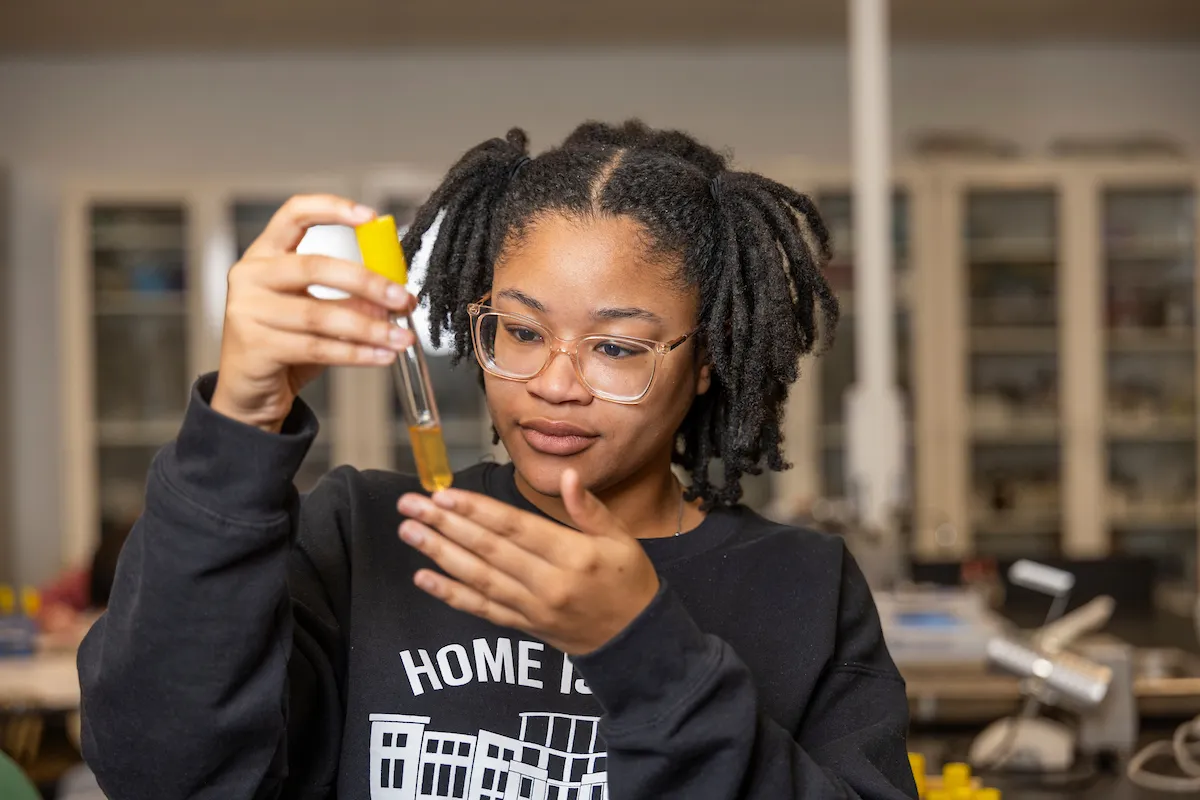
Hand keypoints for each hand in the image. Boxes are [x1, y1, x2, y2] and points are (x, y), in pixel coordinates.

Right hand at [211, 194, 416, 431]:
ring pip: (319, 315)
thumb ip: (350, 299)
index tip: (370, 217)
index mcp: (265, 255)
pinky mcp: (255, 347)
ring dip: (369, 327)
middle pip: (313, 266)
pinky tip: (381, 355)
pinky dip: (356, 353)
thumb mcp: (319, 314)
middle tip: (402, 298)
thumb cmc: (285, 345)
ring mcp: (247, 311)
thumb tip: (394, 295)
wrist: (250, 392)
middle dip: (367, 282)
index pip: (294, 215)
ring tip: (400, 337)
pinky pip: (317, 348)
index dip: (332, 209)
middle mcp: (251, 276)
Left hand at [396, 469, 660, 655]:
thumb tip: (568, 475)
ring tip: (409, 532)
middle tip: (410, 505)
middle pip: (489, 550)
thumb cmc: (630, 582)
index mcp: (574, 555)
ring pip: (479, 578)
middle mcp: (548, 583)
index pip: (515, 528)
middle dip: (446, 525)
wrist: (638, 643)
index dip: (477, 510)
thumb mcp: (621, 539)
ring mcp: (533, 608)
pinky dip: (451, 594)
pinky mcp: (524, 627)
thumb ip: (589, 508)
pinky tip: (423, 578)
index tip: (444, 494)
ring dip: (440, 554)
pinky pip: (482, 609)